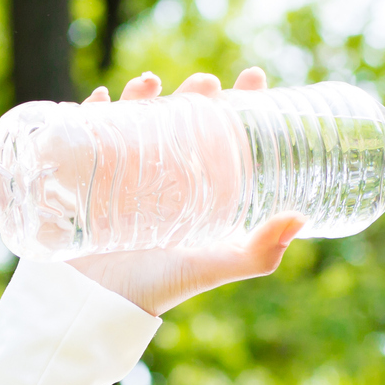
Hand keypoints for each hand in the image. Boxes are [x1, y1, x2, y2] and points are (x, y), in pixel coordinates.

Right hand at [65, 67, 303, 316]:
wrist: (100, 306)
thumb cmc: (159, 287)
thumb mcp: (211, 266)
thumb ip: (256, 253)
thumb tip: (300, 218)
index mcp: (199, 186)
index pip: (224, 133)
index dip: (241, 102)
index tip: (253, 78)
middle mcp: (164, 173)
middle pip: (183, 117)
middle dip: (194, 92)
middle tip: (205, 84)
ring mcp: (124, 171)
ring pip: (135, 117)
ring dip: (141, 93)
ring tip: (149, 83)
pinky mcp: (85, 176)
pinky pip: (84, 134)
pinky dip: (88, 112)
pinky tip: (97, 101)